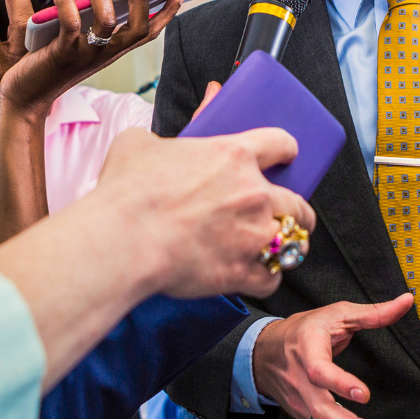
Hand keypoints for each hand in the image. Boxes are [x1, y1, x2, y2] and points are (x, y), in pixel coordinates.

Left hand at [0, 0, 183, 114]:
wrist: (24, 98)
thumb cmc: (47, 65)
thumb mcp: (76, 42)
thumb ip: (87, 19)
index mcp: (113, 50)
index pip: (149, 32)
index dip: (168, 13)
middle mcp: (106, 54)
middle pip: (139, 26)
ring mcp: (87, 55)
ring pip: (108, 20)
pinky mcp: (63, 54)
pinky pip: (71, 23)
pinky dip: (66, 2)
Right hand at [86, 126, 316, 299]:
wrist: (121, 240)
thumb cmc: (125, 192)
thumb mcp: (137, 145)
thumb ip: (155, 139)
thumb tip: (153, 142)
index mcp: (233, 155)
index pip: (281, 143)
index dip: (287, 149)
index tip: (288, 155)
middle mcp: (253, 194)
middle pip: (298, 203)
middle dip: (297, 211)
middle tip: (286, 215)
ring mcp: (253, 234)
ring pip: (294, 243)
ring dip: (288, 246)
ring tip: (278, 249)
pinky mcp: (242, 271)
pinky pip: (272, 279)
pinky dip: (265, 278)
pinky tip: (256, 276)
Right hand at [251, 296, 414, 418]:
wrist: (266, 352)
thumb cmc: (304, 331)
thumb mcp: (336, 313)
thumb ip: (373, 312)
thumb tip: (407, 302)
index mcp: (308, 351)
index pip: (318, 371)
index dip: (339, 384)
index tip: (363, 394)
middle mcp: (302, 383)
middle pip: (323, 412)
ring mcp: (303, 405)